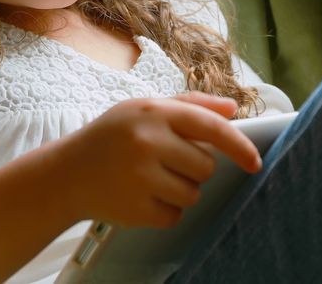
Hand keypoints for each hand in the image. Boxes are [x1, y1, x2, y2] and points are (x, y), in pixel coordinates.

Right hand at [54, 92, 261, 228]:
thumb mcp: (144, 109)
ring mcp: (141, 177)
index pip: (211, 129)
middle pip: (206, 167)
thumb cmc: (111, 137)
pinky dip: (164, 210)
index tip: (254, 162)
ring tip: (149, 178)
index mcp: (154, 112)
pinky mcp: (136, 209)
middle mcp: (148, 142)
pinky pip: (174, 215)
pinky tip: (140, 195)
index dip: (239, 146)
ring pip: (193, 194)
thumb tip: (231, 111)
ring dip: (179, 190)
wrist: (66, 173)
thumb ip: (190, 105)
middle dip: (193, 168)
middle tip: (164, 161)